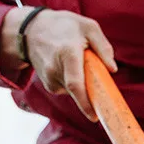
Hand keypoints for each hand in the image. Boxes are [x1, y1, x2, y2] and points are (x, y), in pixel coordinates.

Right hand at [0, 7, 116, 121]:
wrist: (30, 29)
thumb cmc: (64, 26)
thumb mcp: (87, 26)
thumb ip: (103, 46)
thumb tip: (113, 69)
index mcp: (68, 54)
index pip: (75, 84)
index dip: (84, 103)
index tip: (94, 117)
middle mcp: (55, 68)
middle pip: (77, 91)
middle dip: (91, 93)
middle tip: (97, 84)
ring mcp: (49, 78)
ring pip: (74, 90)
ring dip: (82, 82)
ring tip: (76, 61)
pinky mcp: (48, 83)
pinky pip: (67, 88)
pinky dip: (73, 81)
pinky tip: (68, 66)